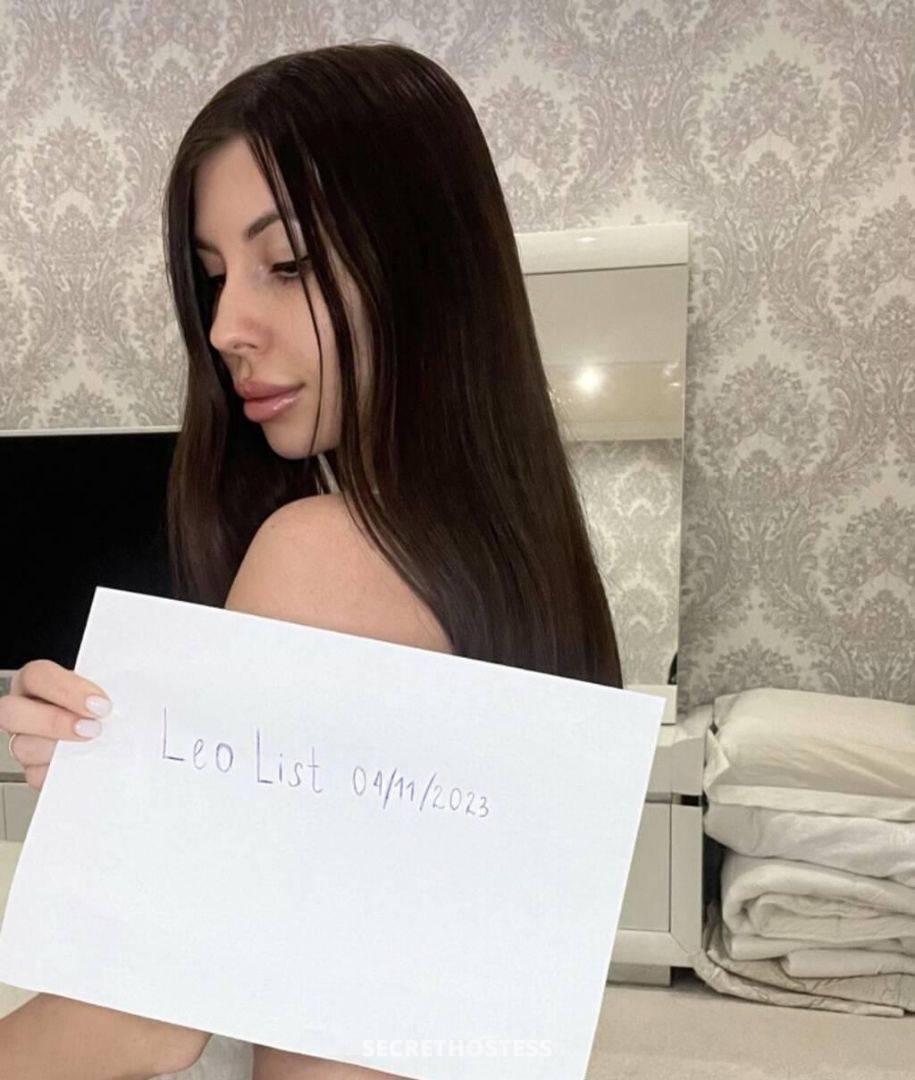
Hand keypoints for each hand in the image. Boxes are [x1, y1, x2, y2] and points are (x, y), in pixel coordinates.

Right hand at [0, 659, 111, 791]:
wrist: (121, 734)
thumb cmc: (110, 706)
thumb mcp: (112, 687)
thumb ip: (113, 686)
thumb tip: (130, 695)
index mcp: (40, 682)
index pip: (38, 675)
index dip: (66, 689)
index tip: (99, 704)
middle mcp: (26, 710)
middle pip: (12, 712)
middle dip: (53, 722)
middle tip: (92, 729)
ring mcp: (26, 741)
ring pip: (22, 747)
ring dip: (58, 749)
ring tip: (93, 748)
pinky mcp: (35, 769)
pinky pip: (36, 775)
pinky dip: (62, 773)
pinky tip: (85, 765)